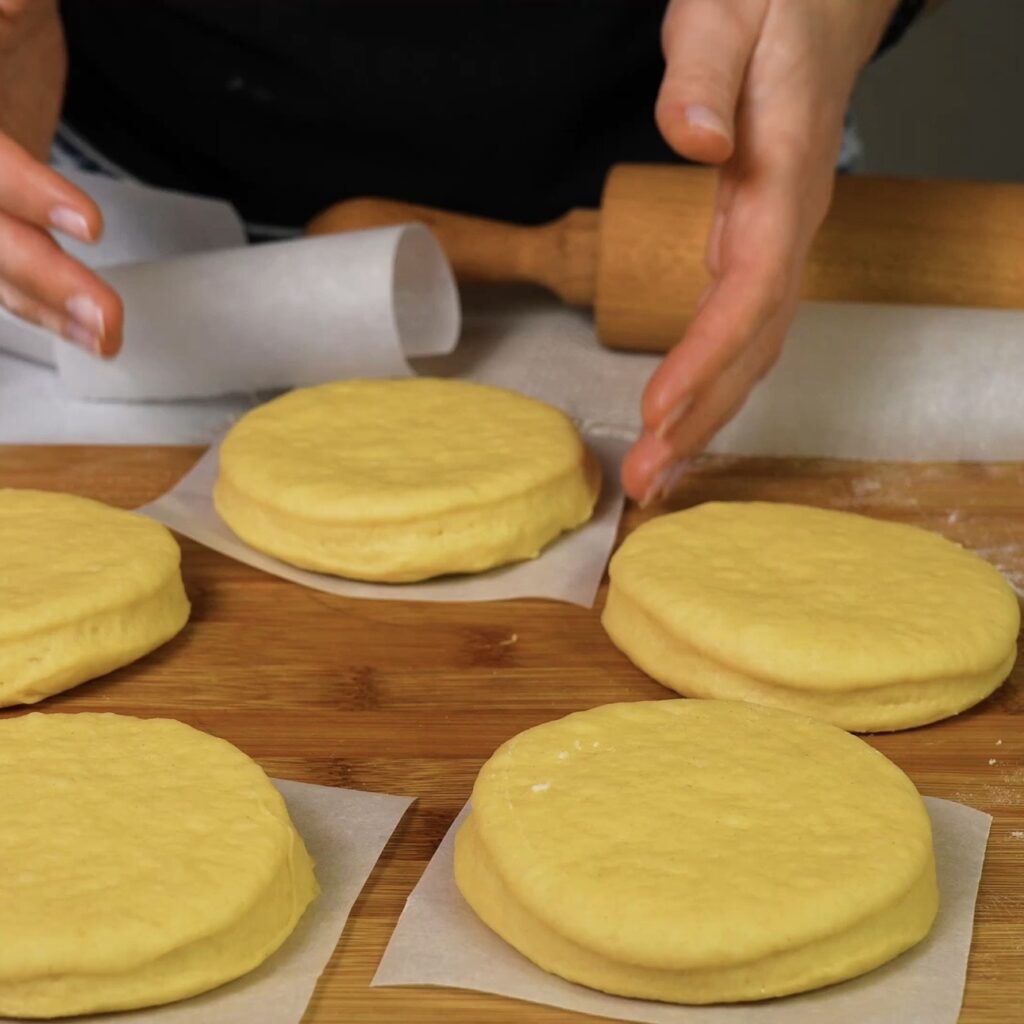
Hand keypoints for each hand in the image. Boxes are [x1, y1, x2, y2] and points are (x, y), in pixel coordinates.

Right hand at [0, 0, 121, 355]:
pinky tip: (87, 331)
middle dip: (42, 276)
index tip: (87, 222)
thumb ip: (8, 6)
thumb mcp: (7, 8)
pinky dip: (47, 305)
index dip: (26, 192)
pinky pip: (5, 274)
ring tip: (108, 337)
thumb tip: (17, 1)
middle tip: (104, 313)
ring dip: (51, 307)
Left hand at [621, 0, 898, 503]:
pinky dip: (709, 385)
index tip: (658, 407)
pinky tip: (679, 424)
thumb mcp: (730, 12)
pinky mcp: (756, 249)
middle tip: (646, 482)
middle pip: (754, 341)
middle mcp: (787, 225)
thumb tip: (696, 137)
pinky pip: (739, 332)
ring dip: (705, 419)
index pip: (752, 284)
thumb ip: (707, 70)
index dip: (709, 351)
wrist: (816, 5)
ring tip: (656, 479)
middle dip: (701, 416)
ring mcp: (776, 243)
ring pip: (751, 350)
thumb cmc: (772, 5)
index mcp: (782, 177)